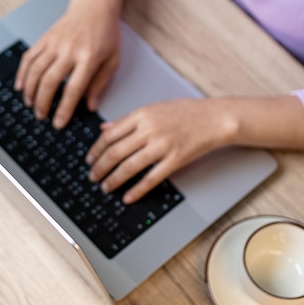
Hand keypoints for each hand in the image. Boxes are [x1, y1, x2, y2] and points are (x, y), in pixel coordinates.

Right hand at [15, 0, 120, 128]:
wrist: (94, 5)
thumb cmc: (106, 34)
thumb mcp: (112, 60)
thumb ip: (101, 84)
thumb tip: (90, 107)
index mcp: (89, 58)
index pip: (73, 89)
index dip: (64, 109)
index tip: (58, 123)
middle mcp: (69, 50)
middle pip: (50, 81)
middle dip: (43, 102)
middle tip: (41, 116)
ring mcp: (55, 43)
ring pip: (36, 70)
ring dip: (30, 91)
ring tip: (30, 105)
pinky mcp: (45, 38)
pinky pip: (29, 57)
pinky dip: (22, 73)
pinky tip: (21, 86)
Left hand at [86, 98, 237, 203]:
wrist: (214, 118)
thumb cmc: (186, 112)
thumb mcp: (153, 108)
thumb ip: (127, 119)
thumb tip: (104, 128)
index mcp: (142, 115)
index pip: (109, 135)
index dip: (95, 150)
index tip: (89, 160)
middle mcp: (149, 130)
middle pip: (115, 152)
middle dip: (100, 168)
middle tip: (93, 176)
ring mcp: (162, 146)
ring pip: (129, 167)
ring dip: (113, 180)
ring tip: (106, 187)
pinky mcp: (175, 160)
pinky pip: (151, 178)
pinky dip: (137, 190)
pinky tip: (128, 196)